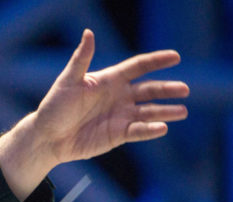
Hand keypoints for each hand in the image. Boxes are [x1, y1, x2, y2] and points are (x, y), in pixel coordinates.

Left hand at [0, 29, 189, 198]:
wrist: (47, 137)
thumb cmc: (55, 107)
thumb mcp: (68, 81)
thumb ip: (81, 59)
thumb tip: (89, 33)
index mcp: (109, 80)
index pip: (138, 67)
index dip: (156, 61)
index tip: (175, 57)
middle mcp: (119, 97)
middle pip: (149, 90)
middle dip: (167, 89)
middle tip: (185, 89)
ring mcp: (120, 116)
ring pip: (149, 112)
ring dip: (165, 111)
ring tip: (182, 111)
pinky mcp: (117, 135)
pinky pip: (138, 131)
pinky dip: (150, 130)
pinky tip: (162, 128)